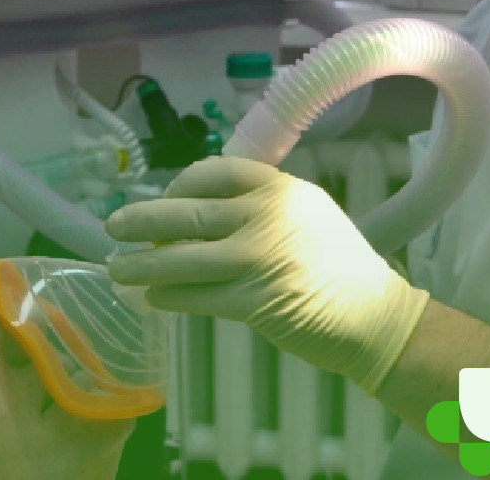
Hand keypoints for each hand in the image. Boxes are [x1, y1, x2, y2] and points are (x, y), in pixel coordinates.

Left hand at [105, 157, 428, 393]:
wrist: (375, 317)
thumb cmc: (340, 268)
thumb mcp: (308, 215)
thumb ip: (261, 207)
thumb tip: (197, 211)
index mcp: (282, 188)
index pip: (214, 171)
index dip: (179, 183)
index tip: (163, 198)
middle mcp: (267, 215)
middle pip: (186, 210)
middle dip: (141, 219)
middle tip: (114, 227)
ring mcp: (257, 258)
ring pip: (179, 256)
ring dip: (140, 263)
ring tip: (117, 268)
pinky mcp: (251, 300)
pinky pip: (192, 295)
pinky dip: (165, 295)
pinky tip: (153, 296)